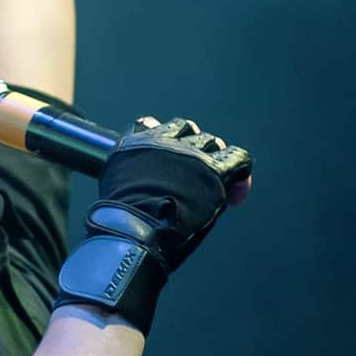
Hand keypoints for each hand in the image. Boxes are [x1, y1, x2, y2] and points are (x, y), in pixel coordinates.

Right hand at [53, 117, 252, 333]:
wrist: (132, 231)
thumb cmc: (119, 223)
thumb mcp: (115, 189)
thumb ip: (131, 178)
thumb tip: (143, 188)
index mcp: (133, 143)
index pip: (150, 124)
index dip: (164, 138)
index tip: (167, 153)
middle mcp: (161, 141)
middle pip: (186, 129)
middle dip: (192, 146)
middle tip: (196, 170)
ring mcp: (188, 154)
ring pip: (211, 142)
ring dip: (213, 156)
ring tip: (214, 180)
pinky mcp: (212, 171)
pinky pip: (237, 159)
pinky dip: (240, 170)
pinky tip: (237, 186)